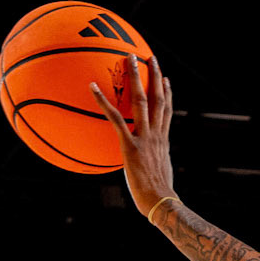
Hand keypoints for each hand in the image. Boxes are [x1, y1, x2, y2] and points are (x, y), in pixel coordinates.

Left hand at [90, 51, 175, 217]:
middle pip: (157, 98)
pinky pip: (115, 119)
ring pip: (141, 101)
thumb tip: (142, 167)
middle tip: (150, 58)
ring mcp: (144, 139)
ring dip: (136, 77)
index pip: (167, 111)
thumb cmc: (158, 196)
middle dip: (154, 76)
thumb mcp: (157, 176)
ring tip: (130, 58)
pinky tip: (92, 87)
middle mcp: (156, 134)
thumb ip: (150, 165)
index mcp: (162, 140)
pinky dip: (103, 102)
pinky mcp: (131, 146)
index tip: (166, 79)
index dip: (167, 93)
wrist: (161, 203)